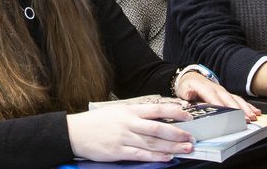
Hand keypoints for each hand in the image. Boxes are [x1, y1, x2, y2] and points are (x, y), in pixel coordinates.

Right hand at [65, 104, 193, 162]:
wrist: (74, 132)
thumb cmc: (96, 122)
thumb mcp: (116, 112)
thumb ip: (135, 115)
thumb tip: (157, 118)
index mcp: (129, 110)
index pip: (156, 109)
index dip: (174, 112)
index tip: (188, 115)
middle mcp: (128, 123)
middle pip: (158, 127)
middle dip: (177, 133)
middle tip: (191, 137)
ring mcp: (124, 137)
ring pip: (153, 142)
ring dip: (171, 146)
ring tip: (186, 148)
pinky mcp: (118, 151)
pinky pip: (141, 154)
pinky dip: (156, 156)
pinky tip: (167, 157)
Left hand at [173, 72, 259, 120]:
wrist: (190, 78)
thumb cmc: (186, 87)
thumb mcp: (183, 91)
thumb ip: (188, 96)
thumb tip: (191, 98)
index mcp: (204, 87)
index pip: (213, 97)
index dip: (221, 106)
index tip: (228, 115)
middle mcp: (216, 88)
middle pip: (228, 99)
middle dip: (238, 110)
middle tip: (245, 120)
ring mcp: (223, 91)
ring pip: (236, 99)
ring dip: (245, 109)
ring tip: (253, 117)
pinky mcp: (227, 95)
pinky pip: (239, 100)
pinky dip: (248, 106)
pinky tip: (255, 111)